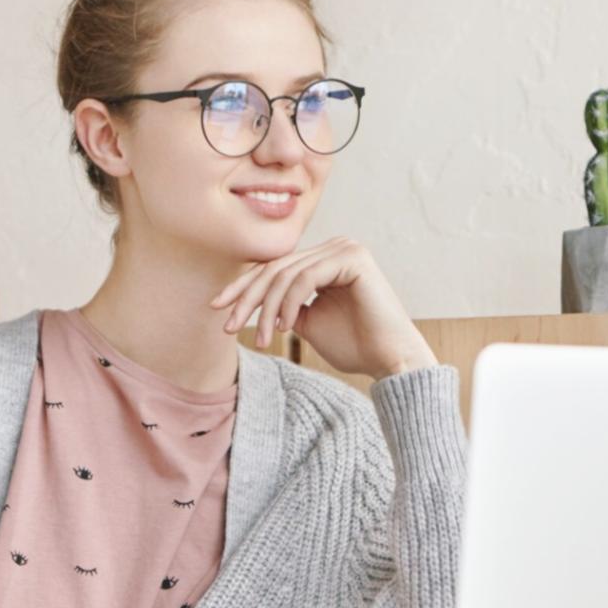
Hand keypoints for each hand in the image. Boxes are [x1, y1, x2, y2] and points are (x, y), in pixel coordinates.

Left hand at [209, 237, 437, 379]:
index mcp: (326, 259)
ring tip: (263, 337)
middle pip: (276, 267)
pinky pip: (306, 278)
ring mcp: (345, 248)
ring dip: (268, 308)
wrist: (390, 360)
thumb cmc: (355, 345)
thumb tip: (256, 302)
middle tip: (228, 325)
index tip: (217, 308)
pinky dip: (289, 303)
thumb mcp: (309, 323)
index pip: (275, 267)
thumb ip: (286, 306)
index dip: (243, 287)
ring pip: (287, 274)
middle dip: (247, 298)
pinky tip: (285, 327)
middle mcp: (336, 247)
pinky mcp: (353, 258)